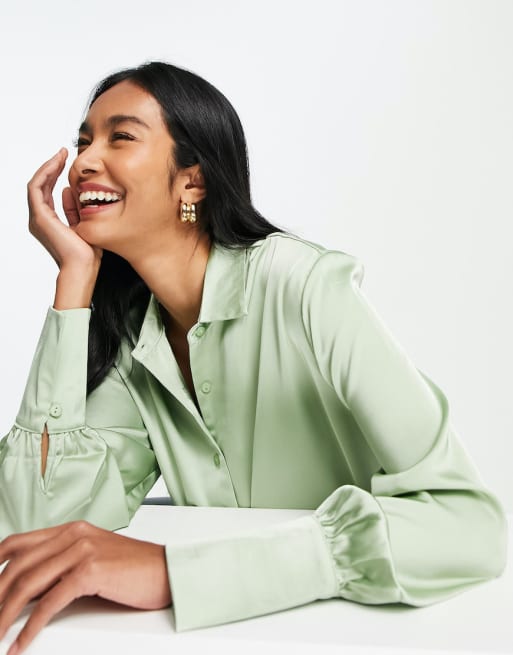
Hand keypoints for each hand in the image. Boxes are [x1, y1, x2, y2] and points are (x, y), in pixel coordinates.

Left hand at [0, 521, 171, 653]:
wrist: (169, 570)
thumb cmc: (135, 569)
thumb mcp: (94, 558)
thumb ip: (63, 566)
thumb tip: (28, 591)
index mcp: (71, 529)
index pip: (18, 542)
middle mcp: (73, 535)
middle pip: (17, 565)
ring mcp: (82, 550)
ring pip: (28, 584)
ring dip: (4, 614)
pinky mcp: (91, 571)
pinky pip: (50, 602)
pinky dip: (30, 627)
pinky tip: (21, 643)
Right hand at [27, 148, 102, 271]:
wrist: (83, 267)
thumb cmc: (87, 252)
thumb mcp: (83, 223)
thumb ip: (75, 208)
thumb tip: (70, 189)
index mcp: (48, 221)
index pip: (48, 191)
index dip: (56, 174)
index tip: (67, 161)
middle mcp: (39, 219)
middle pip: (41, 185)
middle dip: (52, 166)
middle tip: (63, 152)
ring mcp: (37, 218)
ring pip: (36, 183)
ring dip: (48, 167)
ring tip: (61, 154)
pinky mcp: (40, 216)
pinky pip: (37, 188)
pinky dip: (45, 174)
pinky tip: (56, 164)